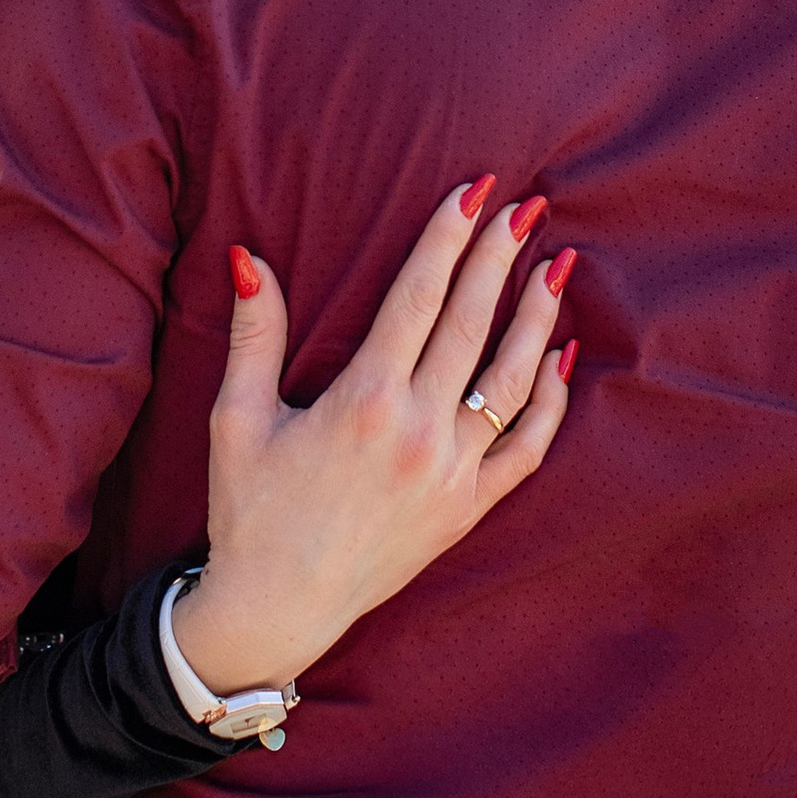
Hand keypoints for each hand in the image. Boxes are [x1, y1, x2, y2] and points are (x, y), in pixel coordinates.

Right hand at [175, 179, 575, 701]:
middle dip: (500, 259)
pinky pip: (525, 450)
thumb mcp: (237, 418)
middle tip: (527, 208)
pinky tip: (559, 357)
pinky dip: (548, 402)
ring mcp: (450, 473)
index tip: (475, 191)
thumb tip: (249, 258)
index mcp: (362, 401)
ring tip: (556, 266)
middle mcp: (416, 432)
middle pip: (472, 325)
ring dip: (536, 319)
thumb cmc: (250, 510)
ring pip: (511, 381)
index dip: (448, 238)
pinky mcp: (467, 510)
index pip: (418, 297)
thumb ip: (254, 336)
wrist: (278, 607)